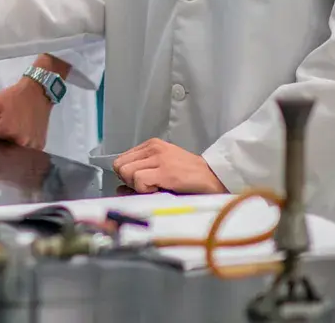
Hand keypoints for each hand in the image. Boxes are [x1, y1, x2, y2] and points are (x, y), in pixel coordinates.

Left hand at [0, 77, 51, 148]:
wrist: (38, 92)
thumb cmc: (13, 97)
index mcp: (6, 132)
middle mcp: (20, 143)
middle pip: (0, 149)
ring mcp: (32, 146)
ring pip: (13, 152)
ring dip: (6, 145)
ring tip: (9, 130)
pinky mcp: (40, 146)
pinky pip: (24, 152)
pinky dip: (18, 146)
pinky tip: (18, 134)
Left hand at [112, 139, 227, 193]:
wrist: (214, 177)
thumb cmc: (189, 177)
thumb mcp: (162, 167)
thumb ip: (142, 172)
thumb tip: (121, 188)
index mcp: (151, 145)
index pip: (121, 160)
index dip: (127, 176)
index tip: (142, 183)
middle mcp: (153, 148)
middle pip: (120, 165)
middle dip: (128, 181)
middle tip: (147, 186)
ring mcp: (159, 158)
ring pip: (126, 172)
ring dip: (137, 185)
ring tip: (155, 187)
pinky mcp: (165, 171)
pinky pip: (139, 180)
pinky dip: (144, 189)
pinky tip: (159, 189)